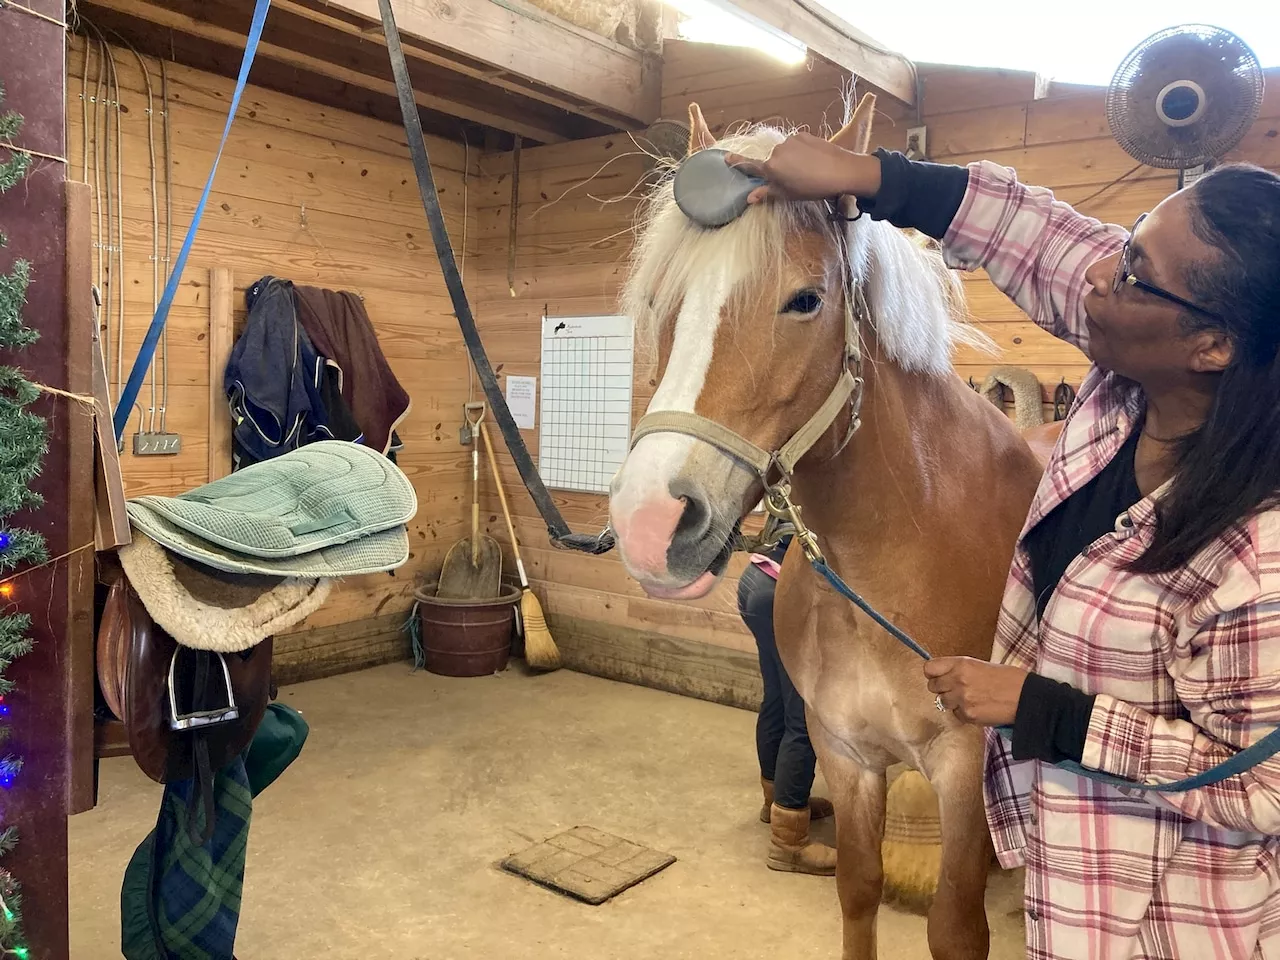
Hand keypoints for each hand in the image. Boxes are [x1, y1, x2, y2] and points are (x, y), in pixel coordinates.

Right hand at [724, 133, 880, 204]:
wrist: (842, 170)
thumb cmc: (813, 187)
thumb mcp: (789, 194)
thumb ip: (768, 193)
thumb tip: (749, 198)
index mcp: (771, 167)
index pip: (749, 165)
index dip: (737, 162)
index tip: (726, 157)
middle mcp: (777, 151)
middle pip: (772, 160)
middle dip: (778, 168)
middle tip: (794, 179)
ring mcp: (790, 141)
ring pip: (785, 152)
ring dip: (790, 159)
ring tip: (807, 170)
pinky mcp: (803, 134)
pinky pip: (796, 144)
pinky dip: (800, 151)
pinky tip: (812, 160)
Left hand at [924, 657, 1028, 726]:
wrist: (1028, 698)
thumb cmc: (1010, 679)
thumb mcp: (982, 665)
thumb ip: (961, 670)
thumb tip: (945, 675)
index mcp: (961, 664)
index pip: (929, 668)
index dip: (933, 673)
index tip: (938, 676)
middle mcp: (958, 680)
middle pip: (932, 686)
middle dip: (942, 688)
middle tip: (955, 689)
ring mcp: (962, 699)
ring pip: (942, 702)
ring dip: (952, 701)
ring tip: (969, 699)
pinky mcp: (968, 715)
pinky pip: (956, 714)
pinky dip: (963, 713)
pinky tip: (977, 708)